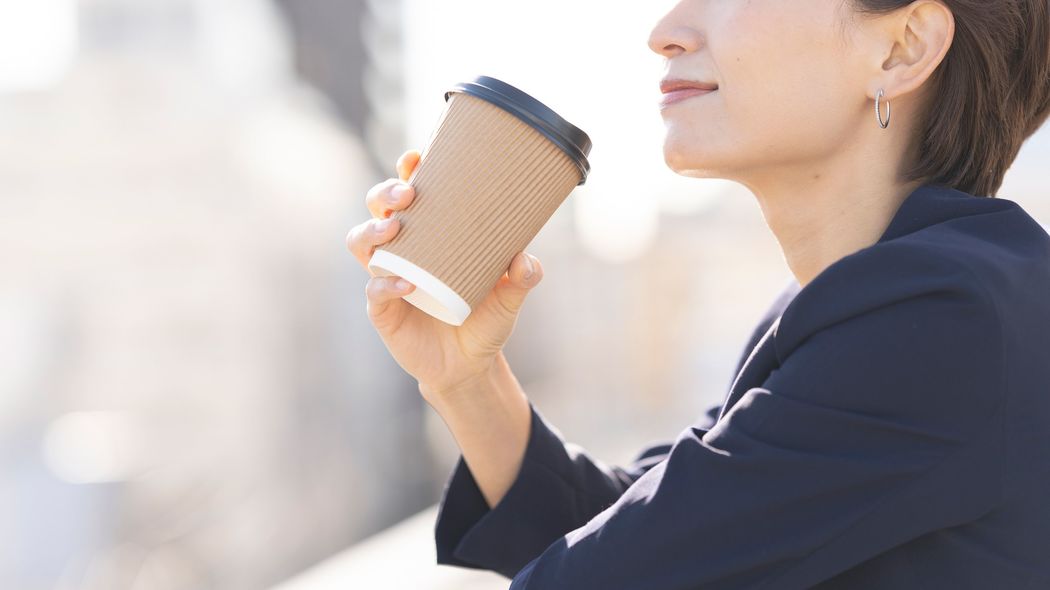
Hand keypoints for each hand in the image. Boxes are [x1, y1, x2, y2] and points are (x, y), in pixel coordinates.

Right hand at [346, 149, 543, 401]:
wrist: (470, 366)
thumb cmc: (486, 319)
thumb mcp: (511, 297)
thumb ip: (523, 276)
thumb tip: (525, 259)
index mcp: (428, 235)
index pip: (409, 193)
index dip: (406, 170)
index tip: (416, 157)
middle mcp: (402, 250)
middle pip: (377, 209)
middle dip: (384, 193)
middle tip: (408, 194)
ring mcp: (387, 277)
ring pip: (362, 243)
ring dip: (372, 230)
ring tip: (393, 228)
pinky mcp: (383, 310)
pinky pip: (374, 290)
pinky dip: (385, 284)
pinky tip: (405, 284)